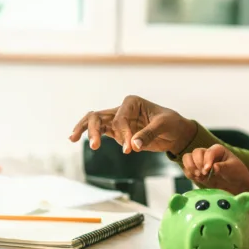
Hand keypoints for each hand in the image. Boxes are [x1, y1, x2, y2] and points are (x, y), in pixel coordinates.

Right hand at [69, 95, 195, 154]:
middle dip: (94, 130)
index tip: (131, 147)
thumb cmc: (172, 124)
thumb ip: (148, 134)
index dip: (123, 132)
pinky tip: (74, 138)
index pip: (119, 117)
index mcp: (132, 102)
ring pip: (94, 122)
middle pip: (99, 115)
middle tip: (95, 145)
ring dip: (85, 130)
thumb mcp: (164, 125)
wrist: (176, 133)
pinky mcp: (117, 132)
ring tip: (73, 139)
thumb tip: (134, 145)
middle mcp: (122, 109)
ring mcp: (117, 120)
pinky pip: (99, 131)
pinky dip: (88, 134)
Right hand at [182, 145, 248, 202]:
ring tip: (199, 176)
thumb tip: (214, 167)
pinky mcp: (197, 171)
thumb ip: (224, 167)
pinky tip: (198, 179)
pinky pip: (187, 170)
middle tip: (204, 174)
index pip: (208, 152)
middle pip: (195, 152)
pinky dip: (190, 174)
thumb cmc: (237, 174)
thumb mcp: (233, 169)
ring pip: (187, 158)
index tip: (208, 170)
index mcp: (217, 150)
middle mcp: (208, 153)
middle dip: (197, 163)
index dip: (207, 160)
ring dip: (191, 168)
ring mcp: (201, 162)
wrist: (236, 186)